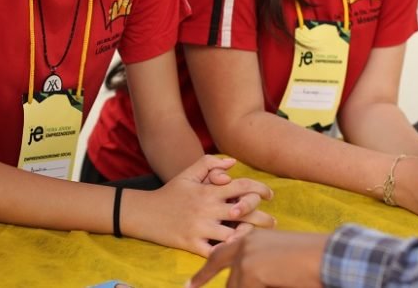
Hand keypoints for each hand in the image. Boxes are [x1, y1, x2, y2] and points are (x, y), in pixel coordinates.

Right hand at [127, 155, 274, 255]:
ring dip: (249, 236)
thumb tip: (233, 163)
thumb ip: (210, 163)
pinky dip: (227, 253)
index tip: (269, 195)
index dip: (260, 190)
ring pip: (234, 234)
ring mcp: (200, 227)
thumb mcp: (187, 173)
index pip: (242, 187)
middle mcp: (207, 208)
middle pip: (244, 212)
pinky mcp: (191, 243)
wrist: (144, 212)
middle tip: (272, 222)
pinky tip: (236, 250)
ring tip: (257, 237)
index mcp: (209, 191)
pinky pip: (215, 252)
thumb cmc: (170, 192)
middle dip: (264, 218)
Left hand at [187, 229, 328, 287]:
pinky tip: (277, 283)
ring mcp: (246, 255)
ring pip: (235, 286)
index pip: (220, 253)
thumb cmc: (311, 262)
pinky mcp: (251, 270)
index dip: (205, 272)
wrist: (329, 258)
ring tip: (252, 281)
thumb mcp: (279, 263)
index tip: (190, 285)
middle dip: (215, 282)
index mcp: (252, 238)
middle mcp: (245, 242)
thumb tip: (244, 281)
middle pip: (222, 269)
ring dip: (247, 287)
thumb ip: (259, 269)